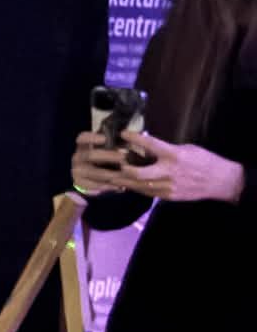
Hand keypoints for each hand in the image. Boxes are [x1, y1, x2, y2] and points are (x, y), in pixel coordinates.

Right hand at [71, 129, 126, 198]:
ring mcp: (76, 171)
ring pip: (94, 173)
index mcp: (83, 145)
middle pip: (90, 155)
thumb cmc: (101, 159)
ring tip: (124, 174)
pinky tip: (118, 186)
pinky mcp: (79, 183)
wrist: (88, 177)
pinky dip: (107, 186)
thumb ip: (113, 145)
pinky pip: (94, 185)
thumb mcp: (104, 149)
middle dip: (108, 156)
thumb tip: (130, 140)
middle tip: (123, 157)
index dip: (92, 138)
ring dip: (110, 174)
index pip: (83, 138)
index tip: (105, 138)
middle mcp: (78, 157)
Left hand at [117, 132, 245, 203]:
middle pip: (139, 173)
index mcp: (174, 155)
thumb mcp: (187, 149)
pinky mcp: (168, 196)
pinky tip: (127, 185)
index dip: (134, 139)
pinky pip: (147, 193)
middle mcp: (169, 172)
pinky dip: (136, 188)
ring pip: (139, 186)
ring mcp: (168, 186)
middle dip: (124, 170)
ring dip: (124, 182)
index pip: (150, 144)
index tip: (123, 135)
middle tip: (115, 164)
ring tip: (111, 177)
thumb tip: (149, 148)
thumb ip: (167, 150)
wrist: (220, 181)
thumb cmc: (204, 161)